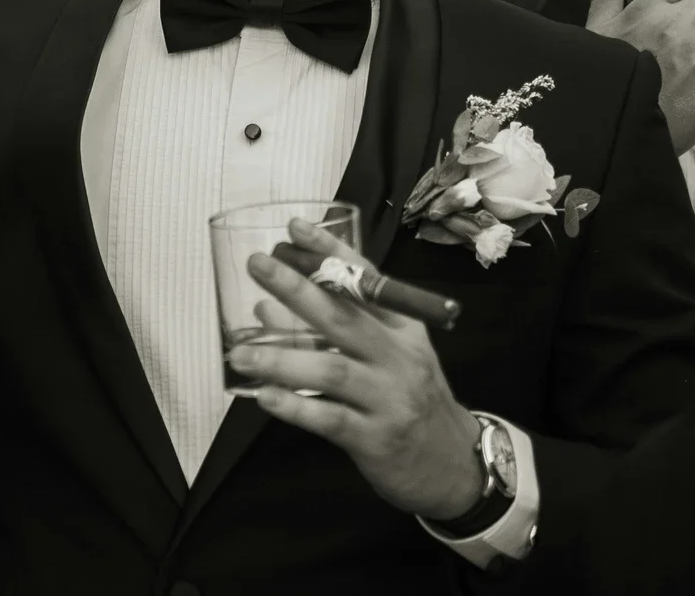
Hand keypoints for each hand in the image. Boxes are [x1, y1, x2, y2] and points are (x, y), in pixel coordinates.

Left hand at [231, 219, 483, 519]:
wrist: (455, 466)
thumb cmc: (412, 400)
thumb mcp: (391, 356)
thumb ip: (337, 330)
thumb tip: (267, 307)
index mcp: (404, 330)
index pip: (368, 281)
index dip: (332, 252)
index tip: (295, 228)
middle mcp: (398, 358)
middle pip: (344, 318)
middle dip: (298, 289)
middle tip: (258, 266)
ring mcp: (388, 398)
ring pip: (332, 370)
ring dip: (281, 359)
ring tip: (239, 354)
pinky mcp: (375, 438)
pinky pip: (330, 419)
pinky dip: (296, 407)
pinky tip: (264, 397)